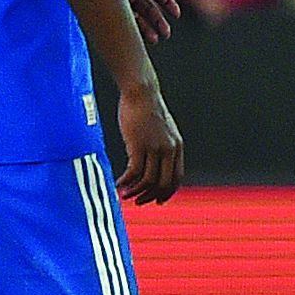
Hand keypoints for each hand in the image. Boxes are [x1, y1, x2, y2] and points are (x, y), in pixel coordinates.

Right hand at [116, 83, 183, 204]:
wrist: (141, 92)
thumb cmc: (147, 109)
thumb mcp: (162, 129)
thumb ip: (162, 145)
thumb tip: (154, 161)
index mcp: (177, 146)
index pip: (176, 178)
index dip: (167, 192)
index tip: (157, 200)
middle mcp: (169, 149)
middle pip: (164, 183)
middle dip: (151, 196)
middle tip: (138, 201)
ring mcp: (155, 148)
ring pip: (148, 181)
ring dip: (136, 192)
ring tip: (124, 195)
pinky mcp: (139, 145)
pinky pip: (134, 172)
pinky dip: (126, 182)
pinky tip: (118, 184)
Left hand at [121, 0, 179, 43]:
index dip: (168, 3)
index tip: (177, 14)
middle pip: (148, 8)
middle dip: (157, 22)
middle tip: (165, 35)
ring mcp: (118, 0)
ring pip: (137, 17)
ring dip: (146, 29)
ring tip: (154, 40)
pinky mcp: (108, 9)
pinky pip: (123, 21)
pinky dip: (132, 30)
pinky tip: (139, 39)